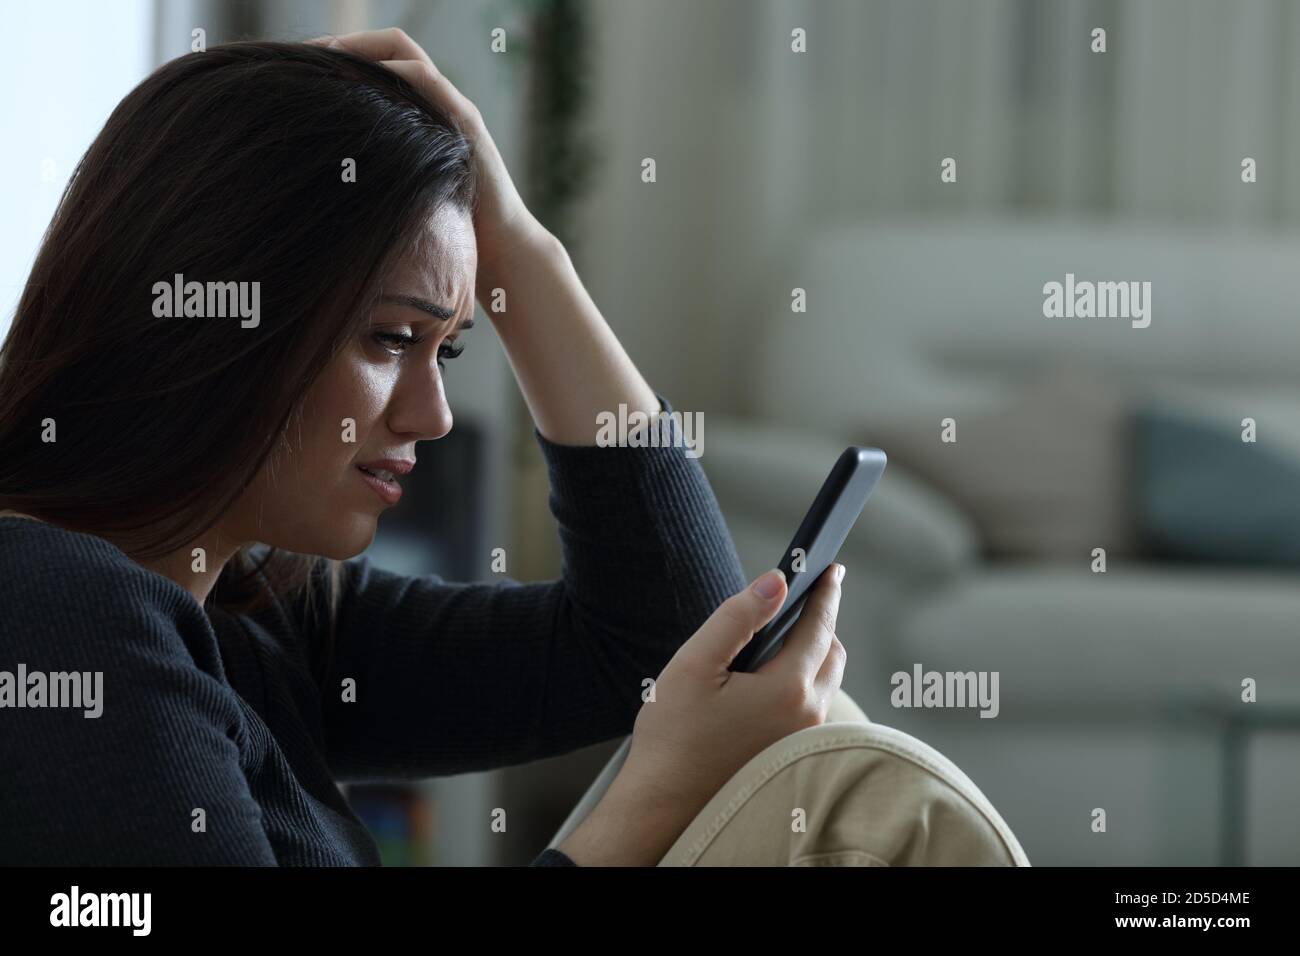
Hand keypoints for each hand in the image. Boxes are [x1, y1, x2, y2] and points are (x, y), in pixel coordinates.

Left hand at [307, 28, 544, 276]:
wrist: (502, 248)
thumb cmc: (452, 230)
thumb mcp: (405, 192)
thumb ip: (381, 174)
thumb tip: (330, 184)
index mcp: (424, 114)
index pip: (382, 65)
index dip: (344, 56)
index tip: (305, 64)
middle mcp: (440, 103)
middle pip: (393, 48)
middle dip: (348, 42)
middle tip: (309, 50)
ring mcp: (455, 109)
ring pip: (409, 56)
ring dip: (365, 48)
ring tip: (328, 54)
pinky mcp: (467, 123)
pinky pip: (428, 81)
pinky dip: (395, 71)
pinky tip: (366, 77)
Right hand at [560, 564, 846, 864]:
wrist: (664, 802)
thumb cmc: (674, 735)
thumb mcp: (695, 664)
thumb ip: (738, 616)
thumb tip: (776, 581)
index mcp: (787, 689)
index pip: (820, 627)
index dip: (826, 592)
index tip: (830, 569)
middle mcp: (807, 716)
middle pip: (832, 654)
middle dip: (821, 622)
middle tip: (802, 598)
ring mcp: (804, 739)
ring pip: (825, 681)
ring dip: (813, 653)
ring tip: (781, 636)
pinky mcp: (793, 754)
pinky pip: (814, 705)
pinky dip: (804, 681)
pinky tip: (770, 678)